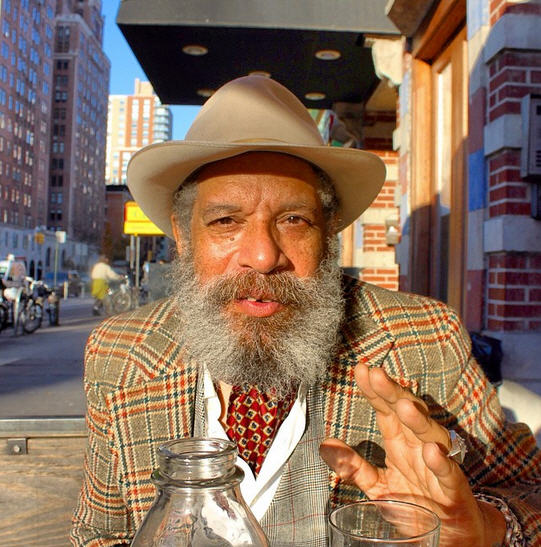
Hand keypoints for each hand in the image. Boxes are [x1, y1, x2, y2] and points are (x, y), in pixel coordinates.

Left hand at [319, 363, 504, 546]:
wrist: (451, 535)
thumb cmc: (415, 503)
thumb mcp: (377, 485)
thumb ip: (353, 465)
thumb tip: (324, 445)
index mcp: (400, 442)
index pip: (385, 410)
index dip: (374, 391)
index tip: (360, 370)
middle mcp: (418, 446)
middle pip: (407, 412)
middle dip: (392, 393)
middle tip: (376, 374)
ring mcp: (438, 465)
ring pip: (430, 435)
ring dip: (418, 420)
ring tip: (403, 405)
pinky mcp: (454, 489)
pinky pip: (449, 473)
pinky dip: (441, 462)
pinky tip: (430, 451)